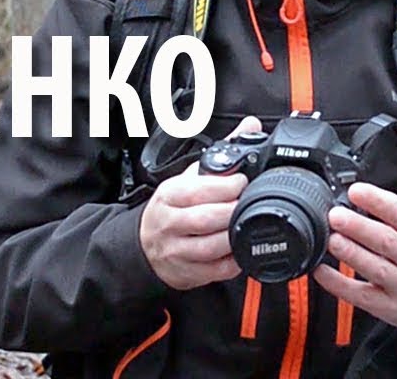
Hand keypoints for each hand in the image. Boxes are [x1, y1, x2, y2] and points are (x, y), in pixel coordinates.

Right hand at [139, 116, 260, 290]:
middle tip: (251, 204)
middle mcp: (170, 223)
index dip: (225, 187)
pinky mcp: (186, 273)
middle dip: (233, 211)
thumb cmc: (173, 206)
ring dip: (234, 236)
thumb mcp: (190, 176)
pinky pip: (215, 270)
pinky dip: (234, 261)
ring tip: (248, 225)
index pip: (197, 190)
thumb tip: (251, 125)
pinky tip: (242, 248)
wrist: (145, 244)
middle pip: (206, 219)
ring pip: (211, 247)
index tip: (242, 182)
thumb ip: (223, 151)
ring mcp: (176, 250)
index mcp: (170, 195)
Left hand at [312, 136, 396, 326]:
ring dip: (351, 254)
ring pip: (375, 270)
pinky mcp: (388, 305)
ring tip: (331, 239)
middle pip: (386, 242)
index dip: (378, 202)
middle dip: (359, 228)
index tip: (355, 190)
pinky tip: (321, 271)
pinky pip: (361, 297)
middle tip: (334, 215)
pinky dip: (339, 285)